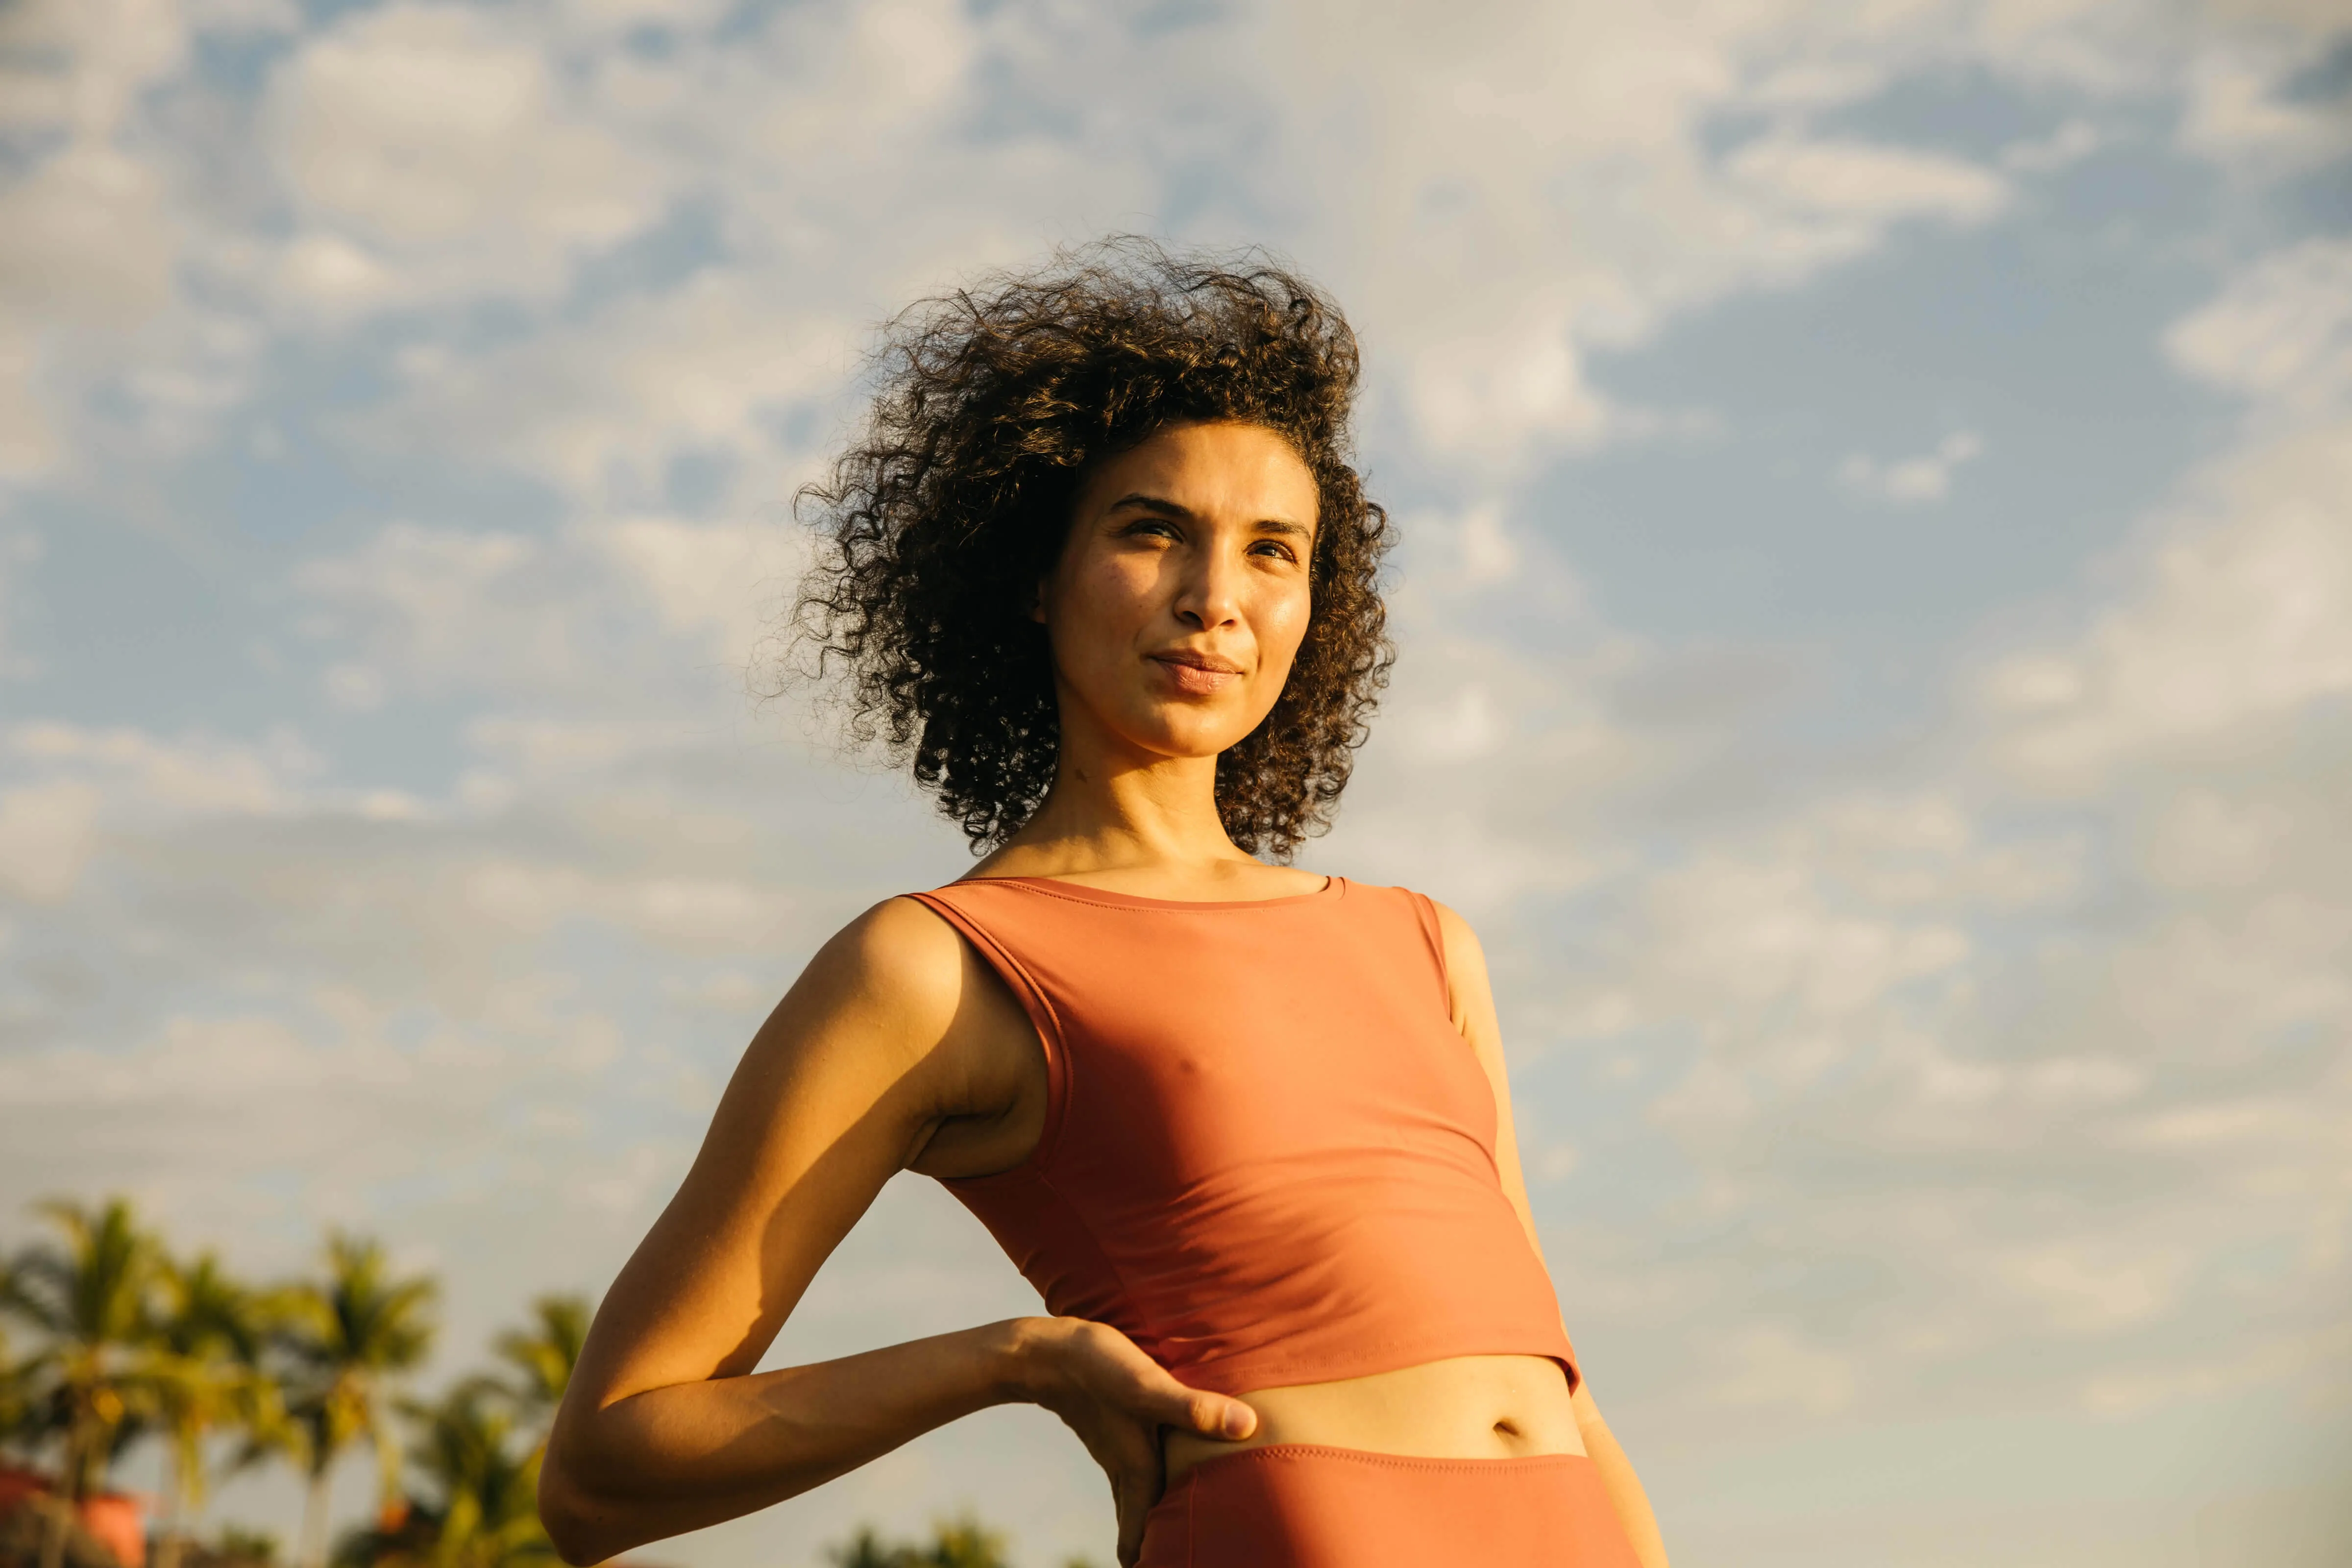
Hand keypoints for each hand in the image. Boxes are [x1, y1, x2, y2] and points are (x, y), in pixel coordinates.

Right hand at [1014, 1317, 1256, 1565]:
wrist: (1044, 1352)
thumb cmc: (1095, 1369)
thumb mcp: (1147, 1387)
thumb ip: (1194, 1408)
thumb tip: (1248, 1425)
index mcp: (1137, 1469)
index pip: (1140, 1538)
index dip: (1153, 1561)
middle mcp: (1126, 1468)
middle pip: (1139, 1528)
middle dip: (1156, 1549)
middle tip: (1183, 1558)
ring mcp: (1116, 1453)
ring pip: (1135, 1503)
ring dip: (1151, 1523)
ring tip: (1174, 1538)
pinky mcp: (1113, 1433)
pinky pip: (1132, 1477)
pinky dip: (1147, 1492)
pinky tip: (1162, 1482)